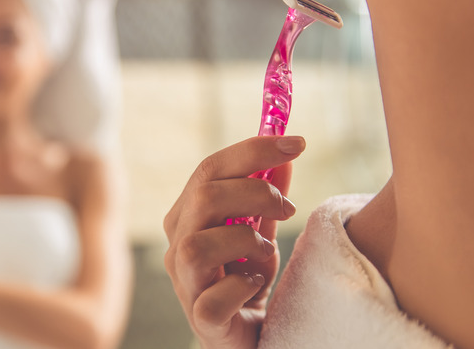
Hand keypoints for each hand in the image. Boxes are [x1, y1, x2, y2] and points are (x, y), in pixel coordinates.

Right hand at [163, 136, 304, 348]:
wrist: (246, 334)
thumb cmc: (246, 279)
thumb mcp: (260, 231)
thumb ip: (266, 195)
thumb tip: (286, 154)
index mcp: (188, 216)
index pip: (209, 169)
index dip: (252, 151)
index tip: (295, 143)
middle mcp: (179, 245)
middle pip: (204, 197)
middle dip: (255, 192)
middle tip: (287, 207)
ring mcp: (185, 283)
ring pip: (198, 245)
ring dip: (245, 241)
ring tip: (266, 251)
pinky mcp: (201, 318)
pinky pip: (214, 299)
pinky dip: (242, 287)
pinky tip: (255, 286)